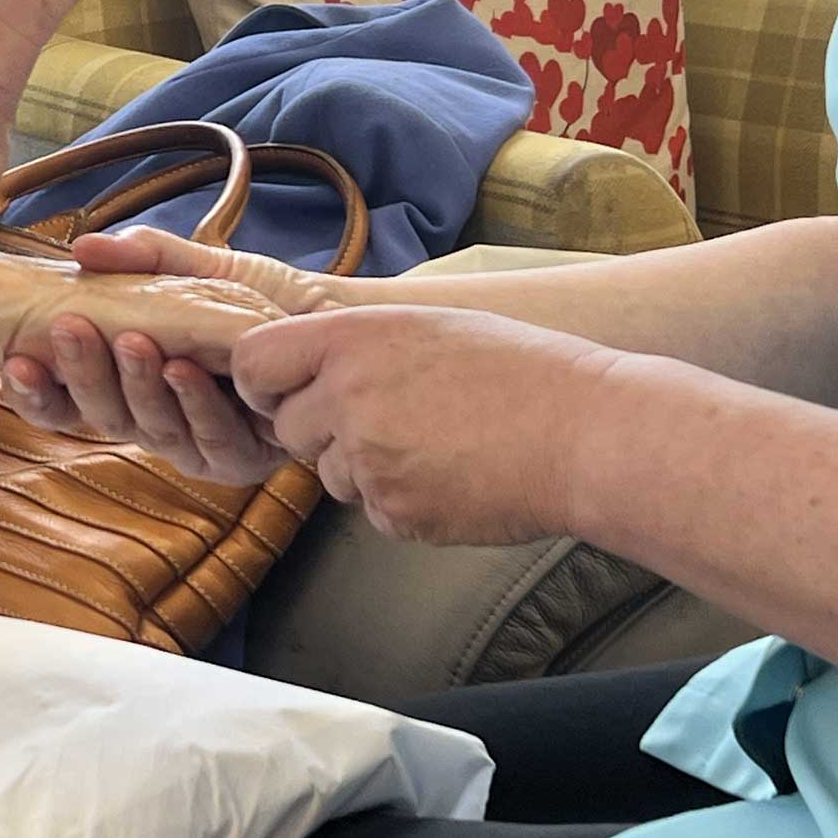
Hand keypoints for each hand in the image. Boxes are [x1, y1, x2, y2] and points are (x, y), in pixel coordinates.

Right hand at [1, 228, 331, 483]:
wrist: (325, 314)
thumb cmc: (256, 293)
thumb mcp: (190, 265)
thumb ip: (139, 256)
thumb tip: (82, 247)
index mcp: (127, 386)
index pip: (65, 402)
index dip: (36, 389)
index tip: (11, 358)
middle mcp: (155, 420)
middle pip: (102, 415)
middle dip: (83, 372)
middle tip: (67, 328)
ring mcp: (196, 444)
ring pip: (149, 430)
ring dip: (136, 385)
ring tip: (133, 341)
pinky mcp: (244, 457)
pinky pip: (209, 441)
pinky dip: (194, 404)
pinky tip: (183, 369)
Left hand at [233, 306, 628, 545]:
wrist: (584, 433)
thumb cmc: (519, 370)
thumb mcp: (427, 325)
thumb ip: (357, 345)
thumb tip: (307, 364)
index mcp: (353, 339)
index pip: (253, 363)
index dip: (263, 383)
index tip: (286, 391)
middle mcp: (349, 396)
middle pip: (287, 428)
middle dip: (321, 431)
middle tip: (388, 420)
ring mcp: (370, 459)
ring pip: (330, 475)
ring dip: (364, 467)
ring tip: (435, 444)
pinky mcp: (395, 512)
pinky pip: (372, 510)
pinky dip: (402, 500)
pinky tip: (453, 476)